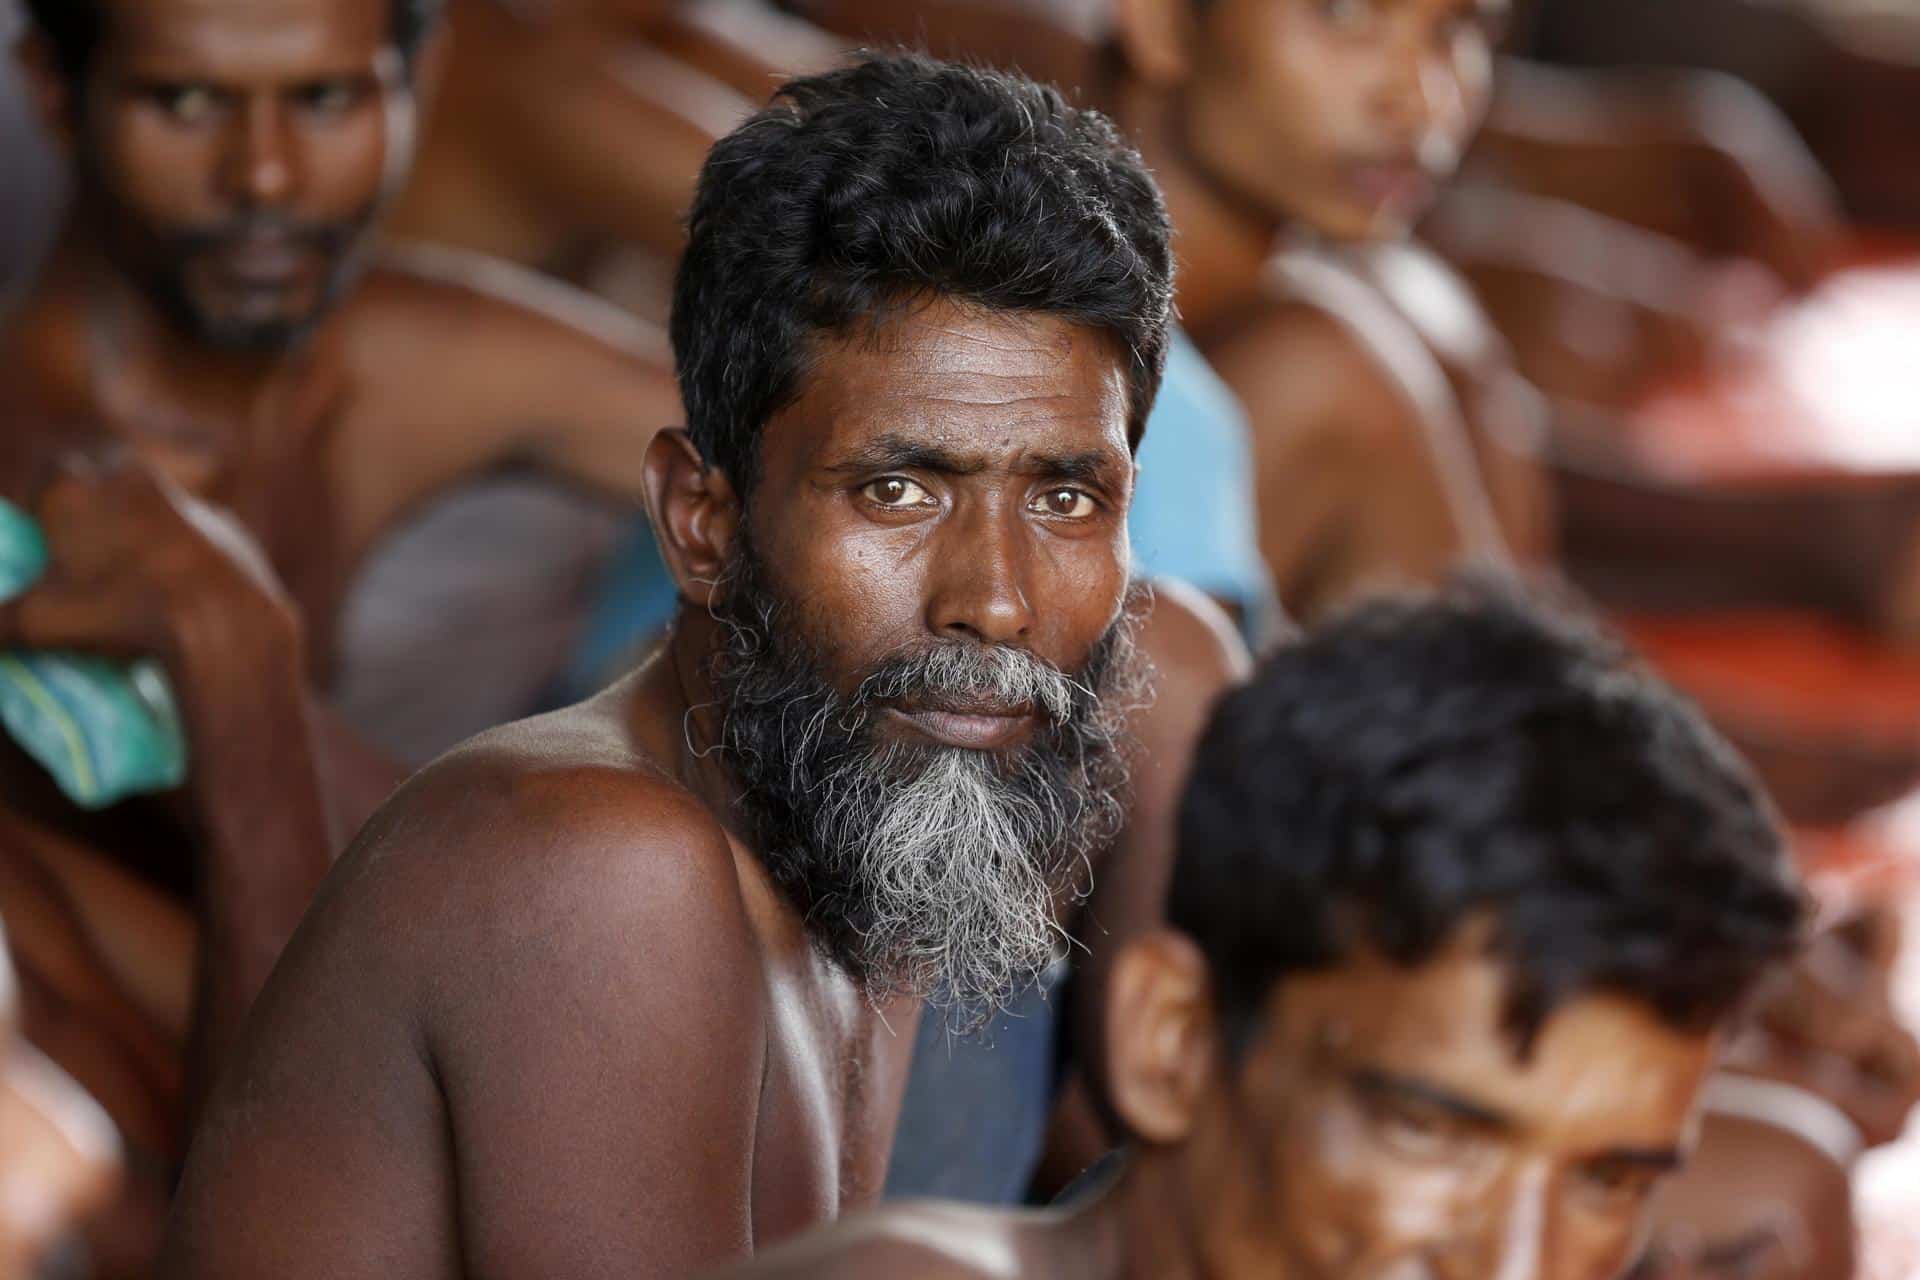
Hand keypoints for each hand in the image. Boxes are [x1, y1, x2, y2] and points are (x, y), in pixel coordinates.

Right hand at [0, 453, 301, 690]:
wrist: (222, 624)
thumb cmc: (119, 615)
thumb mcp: (40, 625)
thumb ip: (0, 623)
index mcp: (77, 489)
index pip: (50, 478)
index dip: (46, 506)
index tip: (48, 542)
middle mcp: (132, 480)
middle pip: (105, 489)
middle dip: (97, 520)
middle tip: (92, 567)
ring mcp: (187, 500)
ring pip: (157, 512)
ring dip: (146, 538)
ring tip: (142, 587)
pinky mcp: (230, 527)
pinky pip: (201, 538)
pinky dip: (190, 559)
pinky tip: (187, 594)